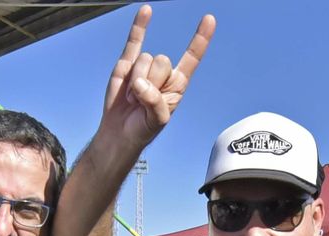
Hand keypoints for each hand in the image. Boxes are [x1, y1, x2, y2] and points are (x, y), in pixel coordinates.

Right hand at [100, 5, 215, 149]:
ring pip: (145, 59)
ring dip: (135, 82)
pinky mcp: (128, 63)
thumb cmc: (143, 128)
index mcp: (178, 84)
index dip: (200, 39)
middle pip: (162, 60)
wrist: (119, 132)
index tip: (209, 19)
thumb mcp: (156, 120)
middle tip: (142, 101)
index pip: (192, 57)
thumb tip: (140, 83)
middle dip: (150, 82)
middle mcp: (164, 72)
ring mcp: (145, 66)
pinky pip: (135, 40)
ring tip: (132, 98)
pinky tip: (147, 11)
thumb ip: (154, 102)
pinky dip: (140, 25)